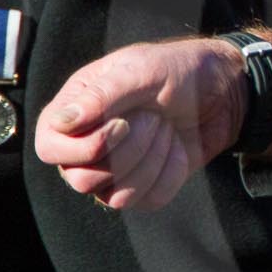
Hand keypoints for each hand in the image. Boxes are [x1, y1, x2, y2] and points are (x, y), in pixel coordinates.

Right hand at [36, 37, 248, 209]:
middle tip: (153, 119)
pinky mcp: (144, 188)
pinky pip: (148, 200)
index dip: (84, 147)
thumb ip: (101, 96)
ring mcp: (113, 171)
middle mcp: (85, 145)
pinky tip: (177, 147)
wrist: (223, 91)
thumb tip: (61, 122)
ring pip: (116, 197)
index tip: (122, 123)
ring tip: (166, 127)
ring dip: (152, 160)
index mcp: (74, 111)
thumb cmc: (177, 70)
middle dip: (127, 151)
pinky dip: (170, 173)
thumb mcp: (141, 71)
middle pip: (81, 180)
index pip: (49, 148)